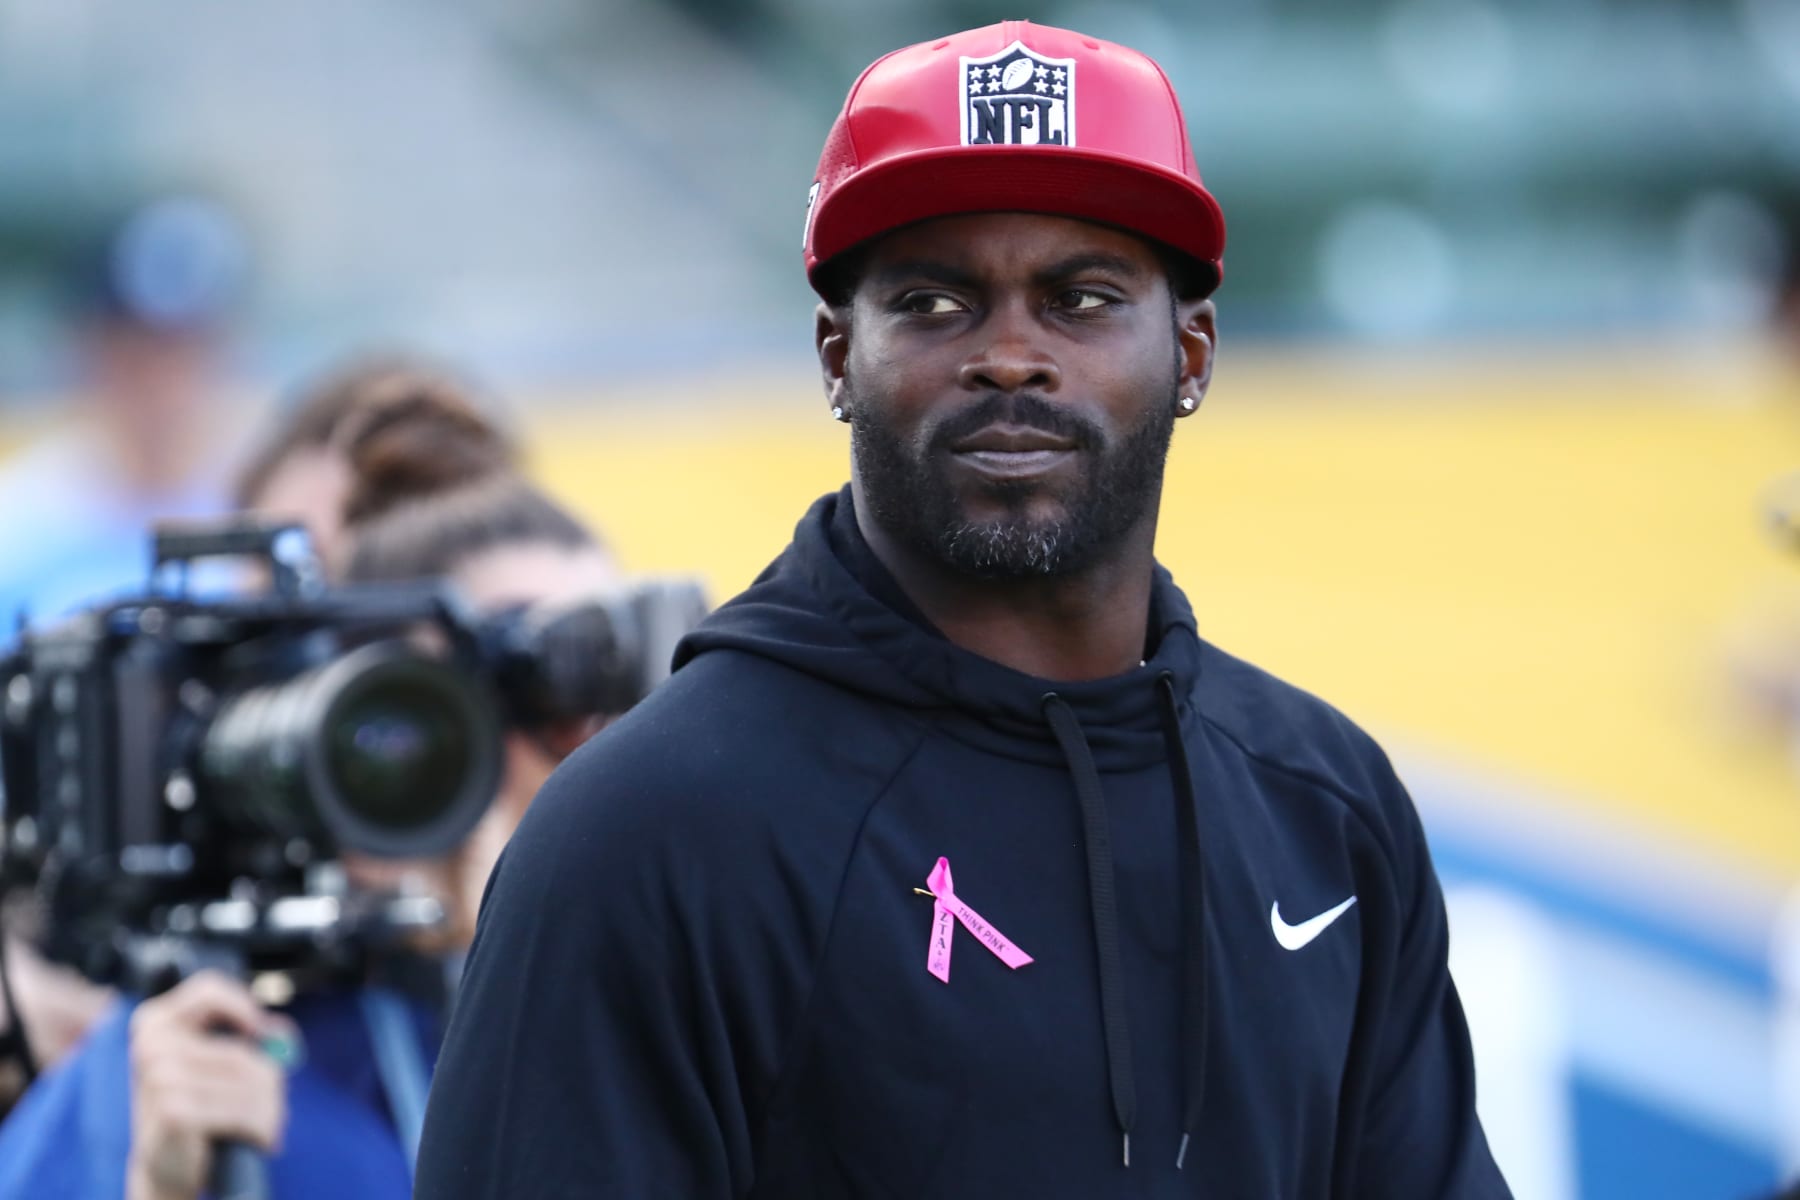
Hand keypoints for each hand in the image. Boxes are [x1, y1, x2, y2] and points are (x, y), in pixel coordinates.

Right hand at [125, 971, 292, 1199]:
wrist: (166, 1167)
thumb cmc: (195, 1109)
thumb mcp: (216, 1066)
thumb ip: (250, 1038)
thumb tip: (280, 1031)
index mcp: (156, 1022)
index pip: (208, 989)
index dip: (242, 1006)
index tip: (259, 1031)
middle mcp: (151, 1045)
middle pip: (240, 1051)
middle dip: (268, 1080)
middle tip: (277, 1101)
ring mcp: (159, 1078)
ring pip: (247, 1080)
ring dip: (269, 1107)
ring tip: (268, 1124)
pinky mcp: (172, 1111)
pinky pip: (240, 1110)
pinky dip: (260, 1126)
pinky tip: (259, 1138)